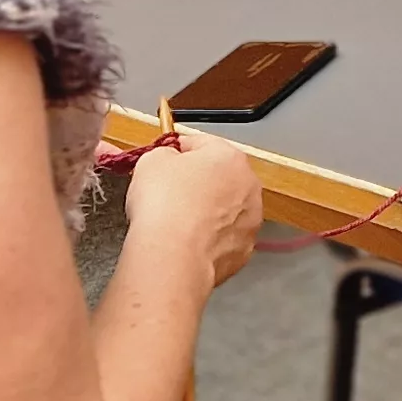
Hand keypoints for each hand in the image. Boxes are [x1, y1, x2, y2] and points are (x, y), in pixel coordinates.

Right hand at [125, 129, 263, 284]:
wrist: (174, 256)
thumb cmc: (165, 206)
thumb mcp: (151, 161)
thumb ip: (163, 153)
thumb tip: (166, 159)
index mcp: (229, 157)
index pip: (202, 144)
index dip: (178, 151)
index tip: (165, 160)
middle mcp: (248, 187)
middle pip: (218, 177)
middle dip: (195, 183)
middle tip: (167, 193)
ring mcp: (250, 221)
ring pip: (224, 210)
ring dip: (204, 212)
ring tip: (176, 221)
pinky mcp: (243, 250)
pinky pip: (222, 238)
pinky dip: (207, 239)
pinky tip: (186, 242)